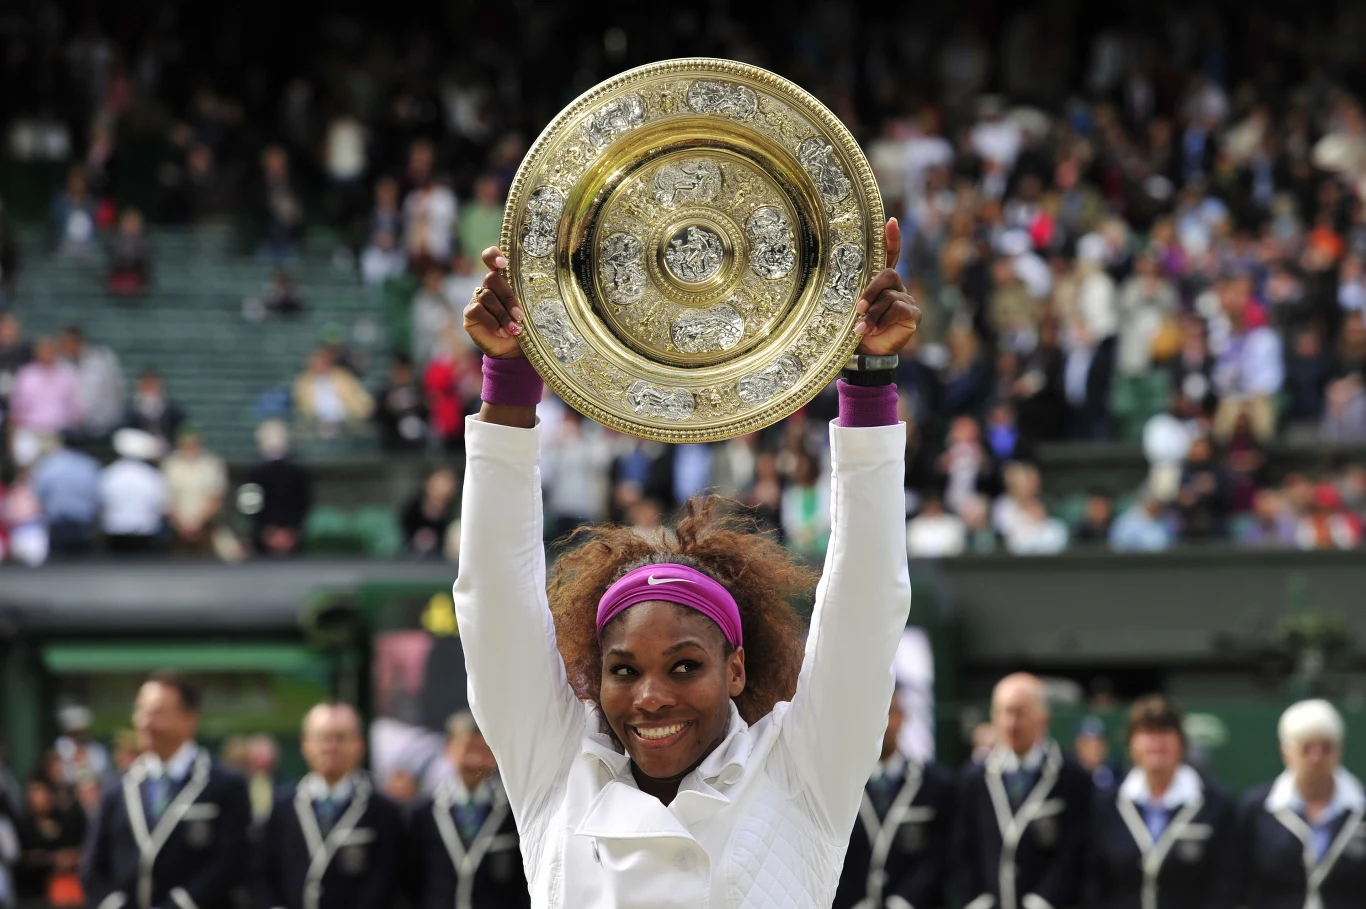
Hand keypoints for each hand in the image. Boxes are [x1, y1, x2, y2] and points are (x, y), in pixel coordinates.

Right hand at [463, 246, 525, 359]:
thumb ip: (529, 298)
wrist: (513, 351)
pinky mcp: (470, 313)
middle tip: (520, 316)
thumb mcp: (531, 311)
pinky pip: (477, 310)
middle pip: (492, 278)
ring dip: (503, 315)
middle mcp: (488, 286)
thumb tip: (542, 291)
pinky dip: (492, 322)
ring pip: (487, 296)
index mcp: (504, 279)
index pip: (492, 257)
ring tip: (514, 330)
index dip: (494, 255)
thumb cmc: (526, 327)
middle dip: (508, 298)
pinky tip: (502, 333)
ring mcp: (477, 298)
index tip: (503, 264)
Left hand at [854, 218, 920, 355]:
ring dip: (872, 313)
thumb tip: (843, 291)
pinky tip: (873, 330)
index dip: (891, 238)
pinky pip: (898, 308)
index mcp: (880, 282)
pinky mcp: (913, 313)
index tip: (890, 221)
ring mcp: (906, 299)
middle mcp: (896, 286)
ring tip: (861, 328)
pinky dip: (882, 320)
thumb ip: (854, 296)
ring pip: (889, 296)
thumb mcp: (851, 311)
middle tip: (858, 308)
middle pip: (887, 274)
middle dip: (871, 290)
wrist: (867, 355)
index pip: (889, 255)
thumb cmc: (856, 329)